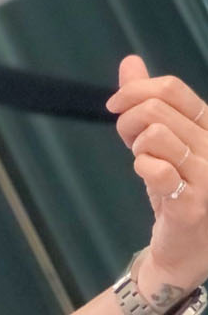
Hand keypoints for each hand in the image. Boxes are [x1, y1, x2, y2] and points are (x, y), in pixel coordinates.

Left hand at [106, 57, 207, 302]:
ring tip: (140, 161)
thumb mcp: (161, 144)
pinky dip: (142, 168)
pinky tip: (146, 176)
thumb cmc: (175, 195)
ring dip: (135, 146)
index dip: (138, 90)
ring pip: (156, 135)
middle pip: (159, 109)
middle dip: (129, 119)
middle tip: (125, 139)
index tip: (114, 105)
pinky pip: (157, 170)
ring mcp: (205, 175)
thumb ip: (147, 105)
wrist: (183, 252)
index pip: (173, 89)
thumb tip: (129, 63)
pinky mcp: (191, 203)